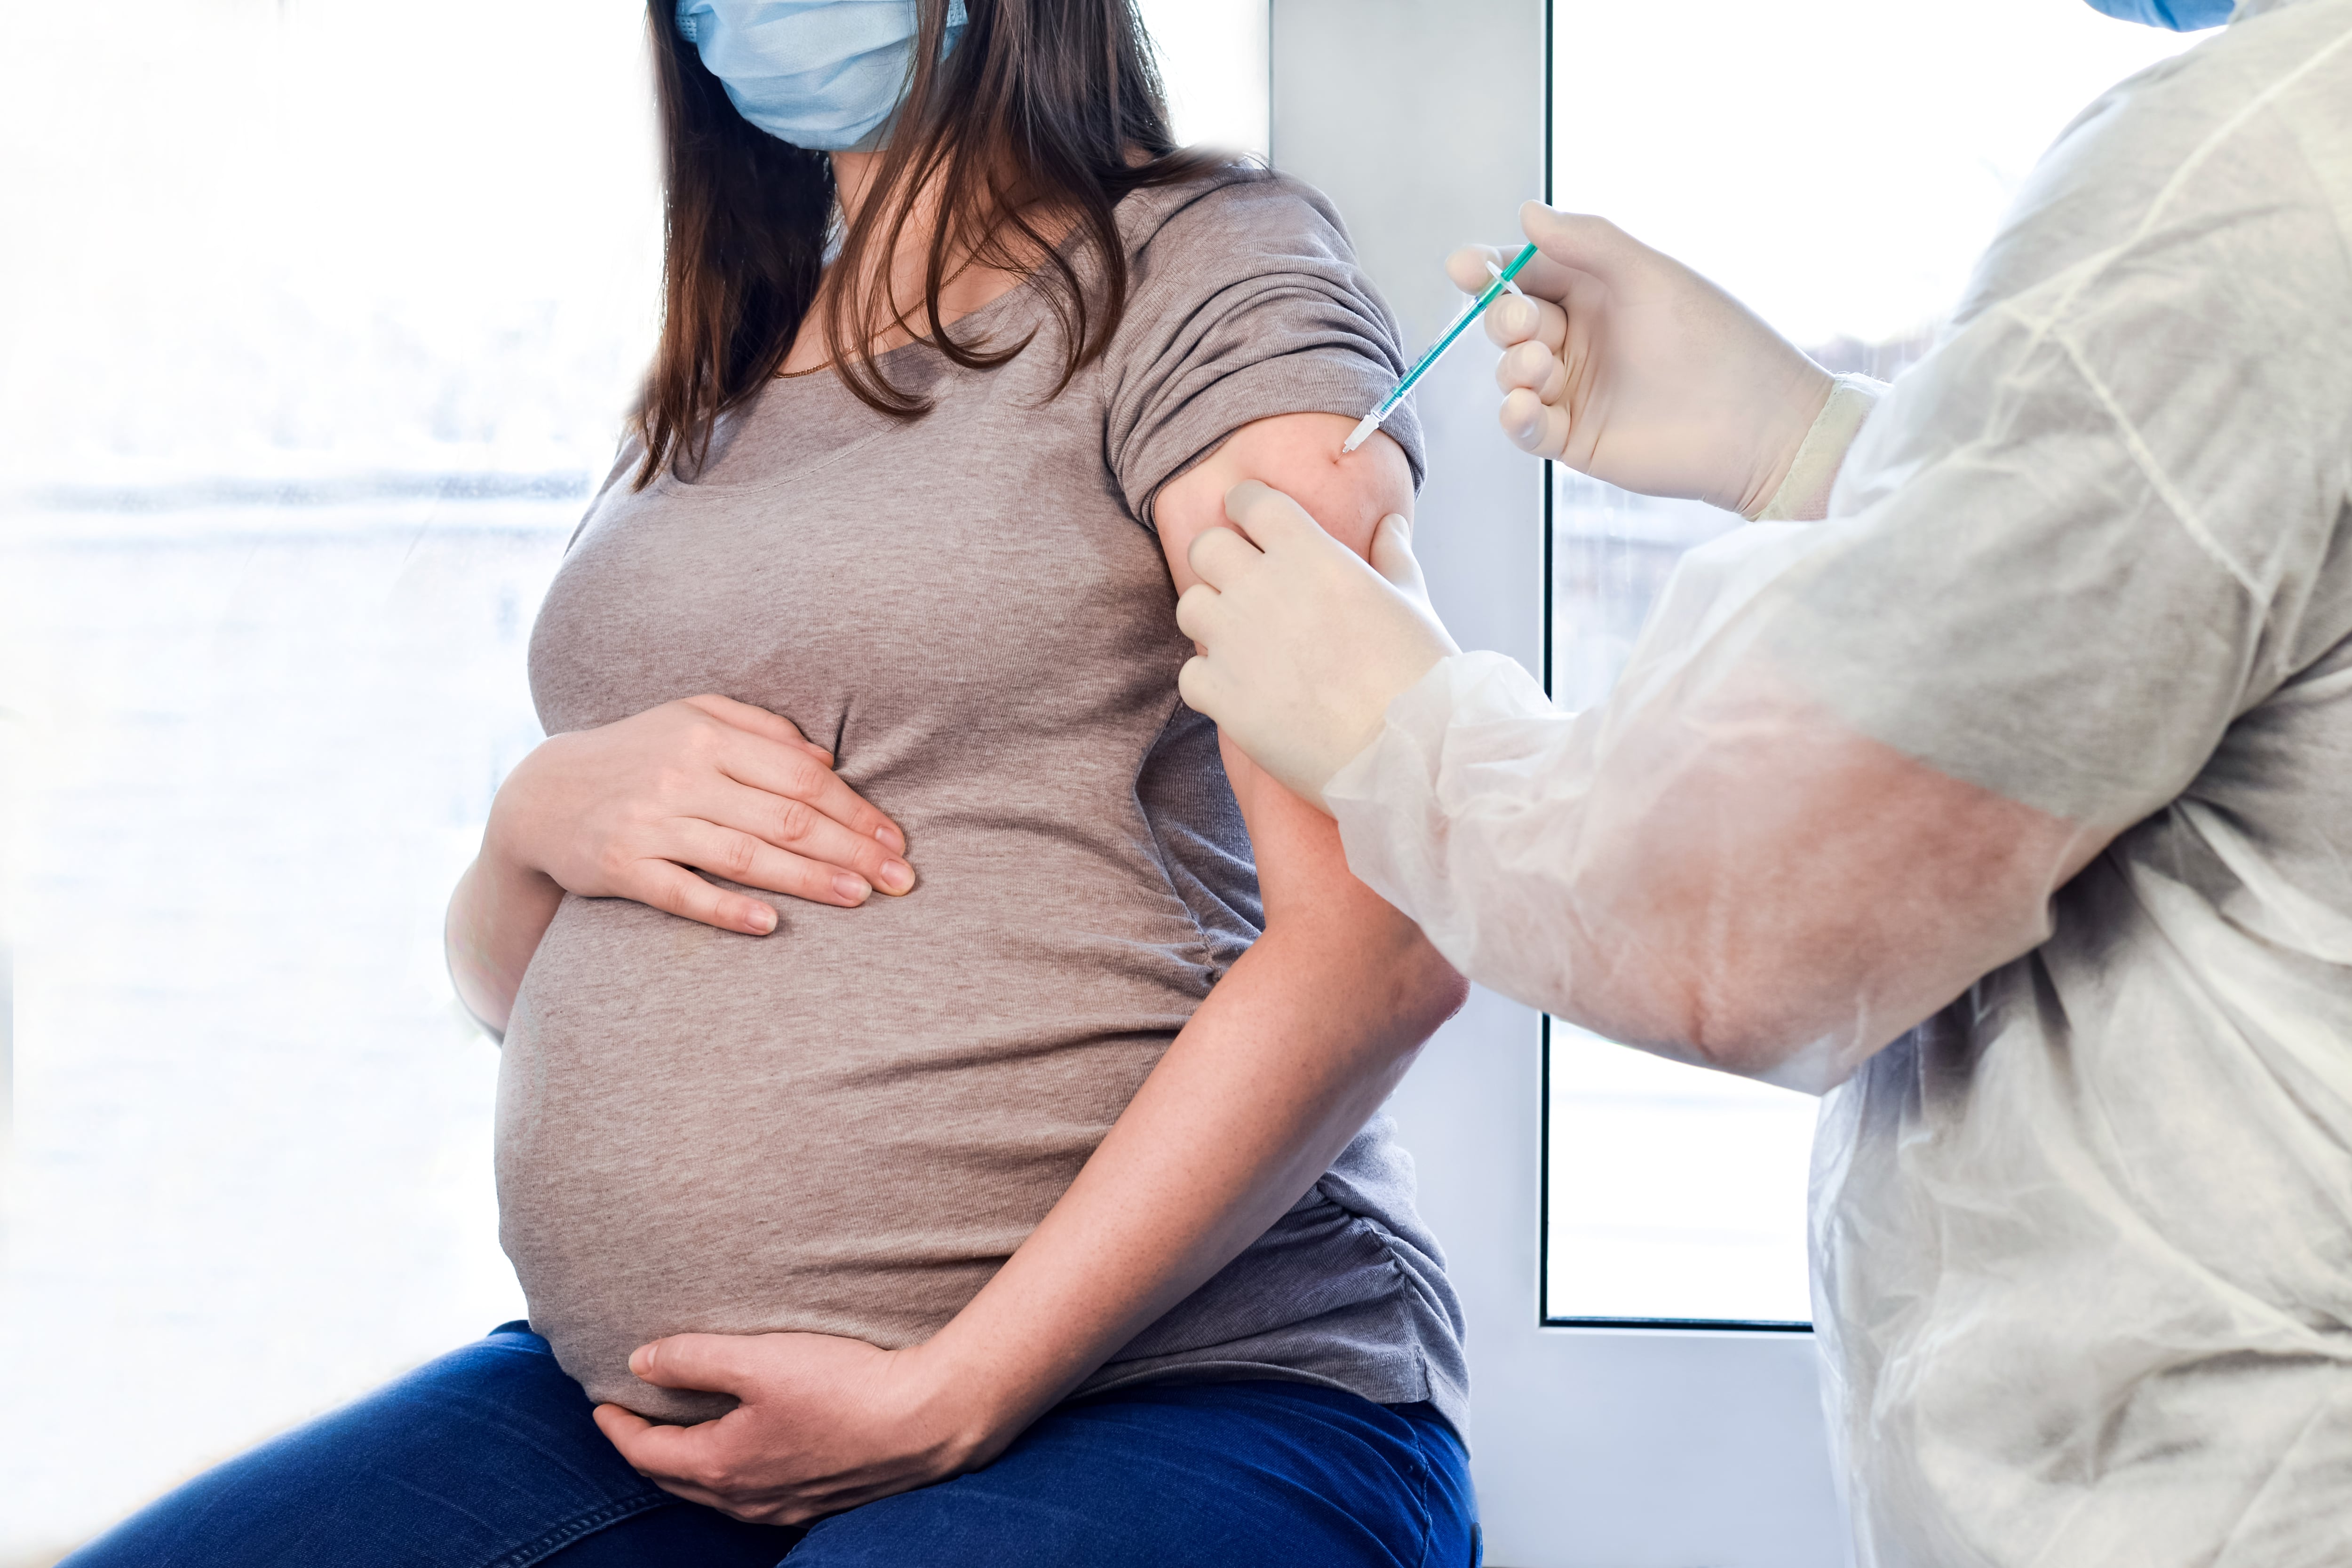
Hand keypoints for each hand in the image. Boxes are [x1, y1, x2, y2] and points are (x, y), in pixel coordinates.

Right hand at [488, 693, 913, 936]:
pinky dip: (726, 908)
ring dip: (808, 879)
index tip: (895, 839)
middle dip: (850, 849)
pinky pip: (681, 891)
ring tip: (860, 898)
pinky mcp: (621, 865)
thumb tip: (827, 758)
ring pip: (744, 854)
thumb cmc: (638, 755)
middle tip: (901, 878)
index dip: (855, 809)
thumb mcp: (692, 719)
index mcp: (708, 736)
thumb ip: (761, 730)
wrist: (540, 795)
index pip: (801, 775)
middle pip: (785, 816)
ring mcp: (650, 822)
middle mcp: (683, 775)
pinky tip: (769, 924)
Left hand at [592, 1332, 1001, 1524]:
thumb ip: (694, 1357)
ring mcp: (785, 1507)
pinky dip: (730, 1476)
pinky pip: (754, 1497)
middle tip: (632, 1421)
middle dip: (645, 1451)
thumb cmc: (844, 1387)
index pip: (646, 1453)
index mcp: (723, 1465)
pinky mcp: (819, 1502)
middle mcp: (747, 1498)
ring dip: (688, 1466)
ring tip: (682, 1434)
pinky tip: (747, 1455)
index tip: (603, 1403)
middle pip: (674, 1480)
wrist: (926, 1420)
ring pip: (716, 1493)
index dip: (618, 1427)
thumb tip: (640, 1361)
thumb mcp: (760, 1358)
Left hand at [1176, 480, 1456, 809]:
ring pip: (1189, 606)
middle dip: (1220, 560)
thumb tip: (1391, 523)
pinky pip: (1189, 673)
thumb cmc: (1419, 674)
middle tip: (1241, 584)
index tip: (1251, 522)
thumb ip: (1393, 556)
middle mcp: (1263, 588)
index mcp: (1310, 554)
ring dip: (1210, 618)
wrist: (1407, 753)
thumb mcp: (1412, 603)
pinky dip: (1209, 681)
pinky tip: (1240, 691)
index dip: (1247, 506)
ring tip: (1240, 640)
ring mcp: (1236, 642)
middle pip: (1206, 547)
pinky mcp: (1222, 695)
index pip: (1251, 501)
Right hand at [1454, 201, 1832, 517]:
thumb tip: (1527, 214)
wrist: (1757, 425)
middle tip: (1528, 325)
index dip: (1491, 268)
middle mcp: (1579, 338)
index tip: (1465, 267)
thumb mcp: (1650, 275)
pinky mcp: (1573, 438)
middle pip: (1510, 320)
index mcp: (1596, 290)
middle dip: (1506, 318)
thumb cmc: (1717, 341)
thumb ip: (1588, 242)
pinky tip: (1525, 408)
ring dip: (1514, 366)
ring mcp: (1574, 389)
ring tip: (1542, 369)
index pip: (1527, 272)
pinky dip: (1515, 417)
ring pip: (1511, 372)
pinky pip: (1524, 426)